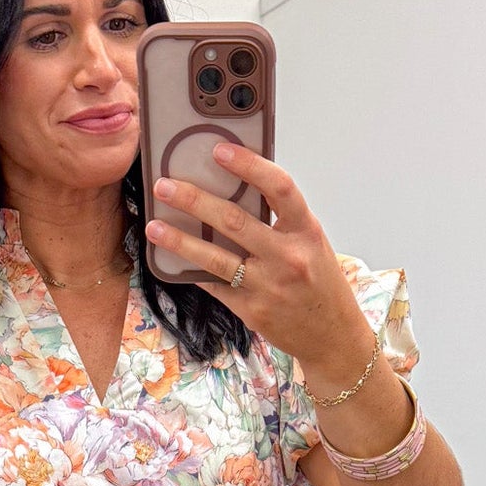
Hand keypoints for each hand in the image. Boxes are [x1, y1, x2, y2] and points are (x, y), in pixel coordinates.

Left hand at [146, 144, 366, 368]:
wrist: (331, 335)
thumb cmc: (319, 283)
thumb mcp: (310, 243)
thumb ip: (280, 219)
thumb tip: (236, 188)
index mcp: (306, 231)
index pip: (278, 188)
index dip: (248, 166)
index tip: (219, 151)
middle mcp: (288, 257)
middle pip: (234, 221)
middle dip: (194, 200)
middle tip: (165, 186)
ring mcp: (268, 286)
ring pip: (215, 258)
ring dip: (180, 240)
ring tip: (154, 226)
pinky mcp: (252, 311)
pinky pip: (214, 285)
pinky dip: (192, 271)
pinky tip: (171, 260)